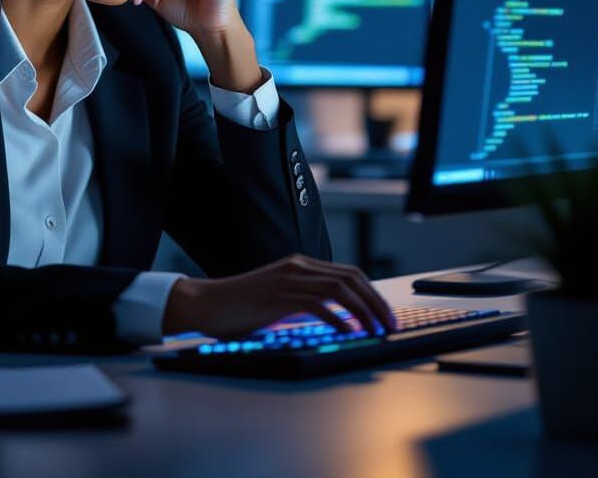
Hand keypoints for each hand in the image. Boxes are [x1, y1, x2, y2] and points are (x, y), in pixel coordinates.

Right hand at [162, 255, 397, 339]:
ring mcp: (287, 279)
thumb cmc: (240, 306)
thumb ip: (304, 301)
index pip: (349, 274)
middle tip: (390, 325)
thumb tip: (338, 320)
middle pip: (351, 278)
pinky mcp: (278, 296)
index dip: (372, 294)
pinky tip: (347, 333)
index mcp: (300, 265)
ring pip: (339, 289)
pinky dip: (338, 318)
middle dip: (376, 303)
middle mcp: (297, 266)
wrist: (206, 303)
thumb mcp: (279, 299)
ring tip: (375, 332)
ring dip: (363, 312)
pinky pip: (317, 304)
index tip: (386, 316)